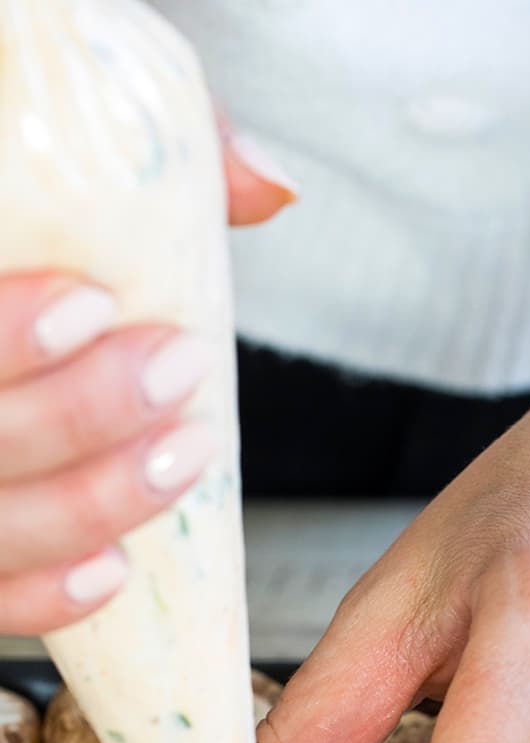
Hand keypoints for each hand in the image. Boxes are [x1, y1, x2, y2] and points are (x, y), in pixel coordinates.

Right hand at [0, 128, 294, 635]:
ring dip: (87, 502)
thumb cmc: (34, 202)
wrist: (23, 298)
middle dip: (77, 414)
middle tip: (177, 371)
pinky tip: (111, 570)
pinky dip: (39, 597)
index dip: (5, 330)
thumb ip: (159, 146)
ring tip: (184, 454)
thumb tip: (265, 190)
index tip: (93, 304)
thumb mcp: (59, 120)